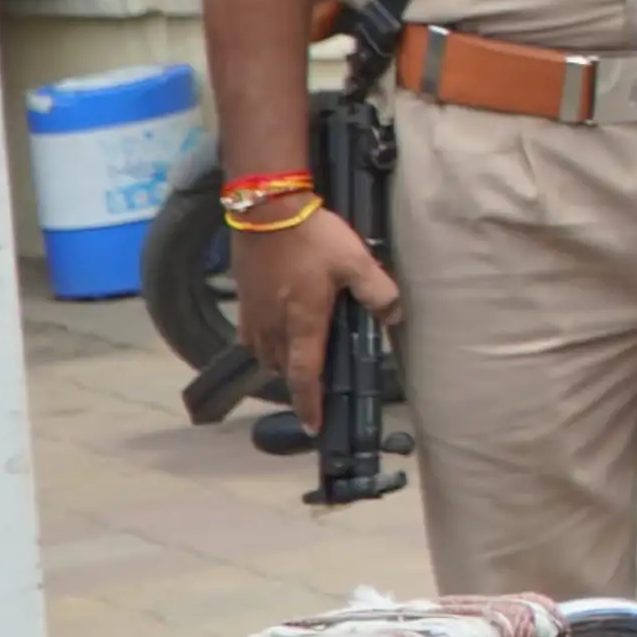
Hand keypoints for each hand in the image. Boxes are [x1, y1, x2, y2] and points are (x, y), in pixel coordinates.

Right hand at [234, 202, 399, 432]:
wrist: (266, 210)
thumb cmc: (313, 237)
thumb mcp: (356, 261)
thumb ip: (378, 291)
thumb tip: (394, 317)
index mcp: (303, 323)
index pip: (304, 376)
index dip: (309, 404)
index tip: (312, 426)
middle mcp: (274, 326)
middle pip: (282, 368)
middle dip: (296, 383)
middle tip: (314, 387)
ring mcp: (254, 314)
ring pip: (264, 354)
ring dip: (280, 363)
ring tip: (298, 360)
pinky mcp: (242, 299)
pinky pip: (249, 335)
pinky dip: (262, 343)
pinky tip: (273, 334)